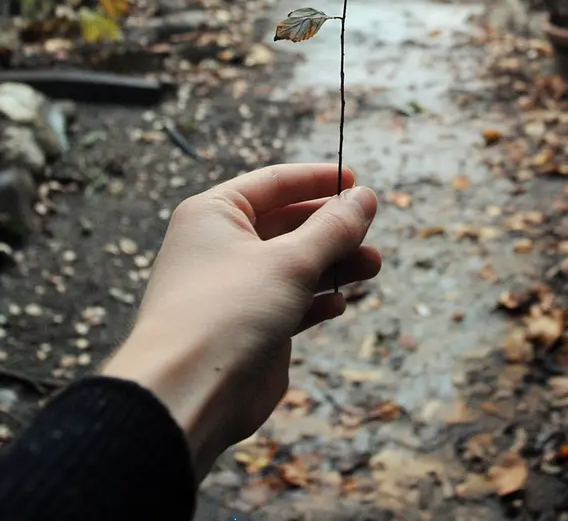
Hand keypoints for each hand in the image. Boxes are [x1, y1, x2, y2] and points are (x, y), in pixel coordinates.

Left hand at [102, 163, 379, 477]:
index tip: (357, 180)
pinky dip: (316, 300)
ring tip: (373, 267)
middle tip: (371, 231)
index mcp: (215, 214)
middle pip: (287, 224)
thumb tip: (365, 197)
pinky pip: (289, 302)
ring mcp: (234, 289)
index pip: (273, 183)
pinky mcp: (247, 328)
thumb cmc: (228, 312)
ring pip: (293, 265)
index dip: (317, 180)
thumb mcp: (290, 261)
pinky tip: (339, 304)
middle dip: (332, 228)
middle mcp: (220, 246)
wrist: (186, 396)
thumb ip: (333, 228)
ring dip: (333, 264)